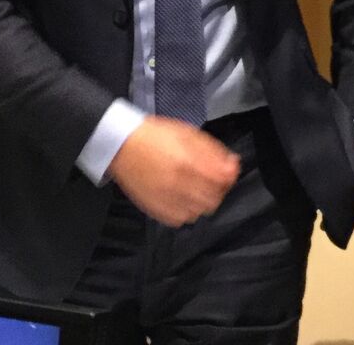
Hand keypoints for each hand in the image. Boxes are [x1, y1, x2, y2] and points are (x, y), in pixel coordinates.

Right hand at [108, 116, 239, 227]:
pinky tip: (182, 197)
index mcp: (187, 162)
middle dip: (218, 189)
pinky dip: (186, 211)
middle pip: (213, 199)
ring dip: (203, 201)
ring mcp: (166, 199)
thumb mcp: (187, 133)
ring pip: (199, 212)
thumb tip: (232, 165)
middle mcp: (178, 184)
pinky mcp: (156, 209)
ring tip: (195, 187)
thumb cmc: (154, 137)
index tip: (228, 171)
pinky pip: (181, 220)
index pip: (221, 181)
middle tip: (212, 180)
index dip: (229, 176)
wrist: (122, 146)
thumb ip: (213, 151)